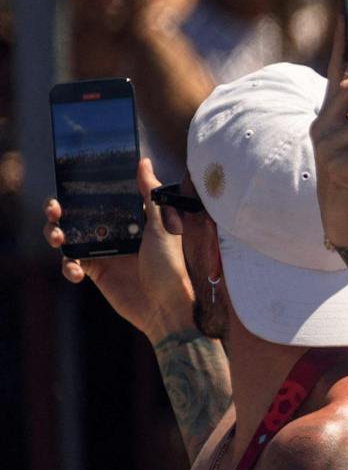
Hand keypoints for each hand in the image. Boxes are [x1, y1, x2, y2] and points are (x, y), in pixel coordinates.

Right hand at [44, 158, 194, 338]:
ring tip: (58, 238)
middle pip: (79, 216)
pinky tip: (77, 272)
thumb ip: (150, 194)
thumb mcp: (162, 225)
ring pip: (70, 237)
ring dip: (57, 234)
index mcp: (131, 219)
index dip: (84, 192)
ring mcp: (104, 252)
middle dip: (60, 211)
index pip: (102, 199)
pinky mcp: (96, 272)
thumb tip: (143, 162)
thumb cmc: (170, 266)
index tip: (69, 184)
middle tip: (54, 209)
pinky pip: (72, 264)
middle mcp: (115, 233)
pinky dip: (68, 266)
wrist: (165, 307)